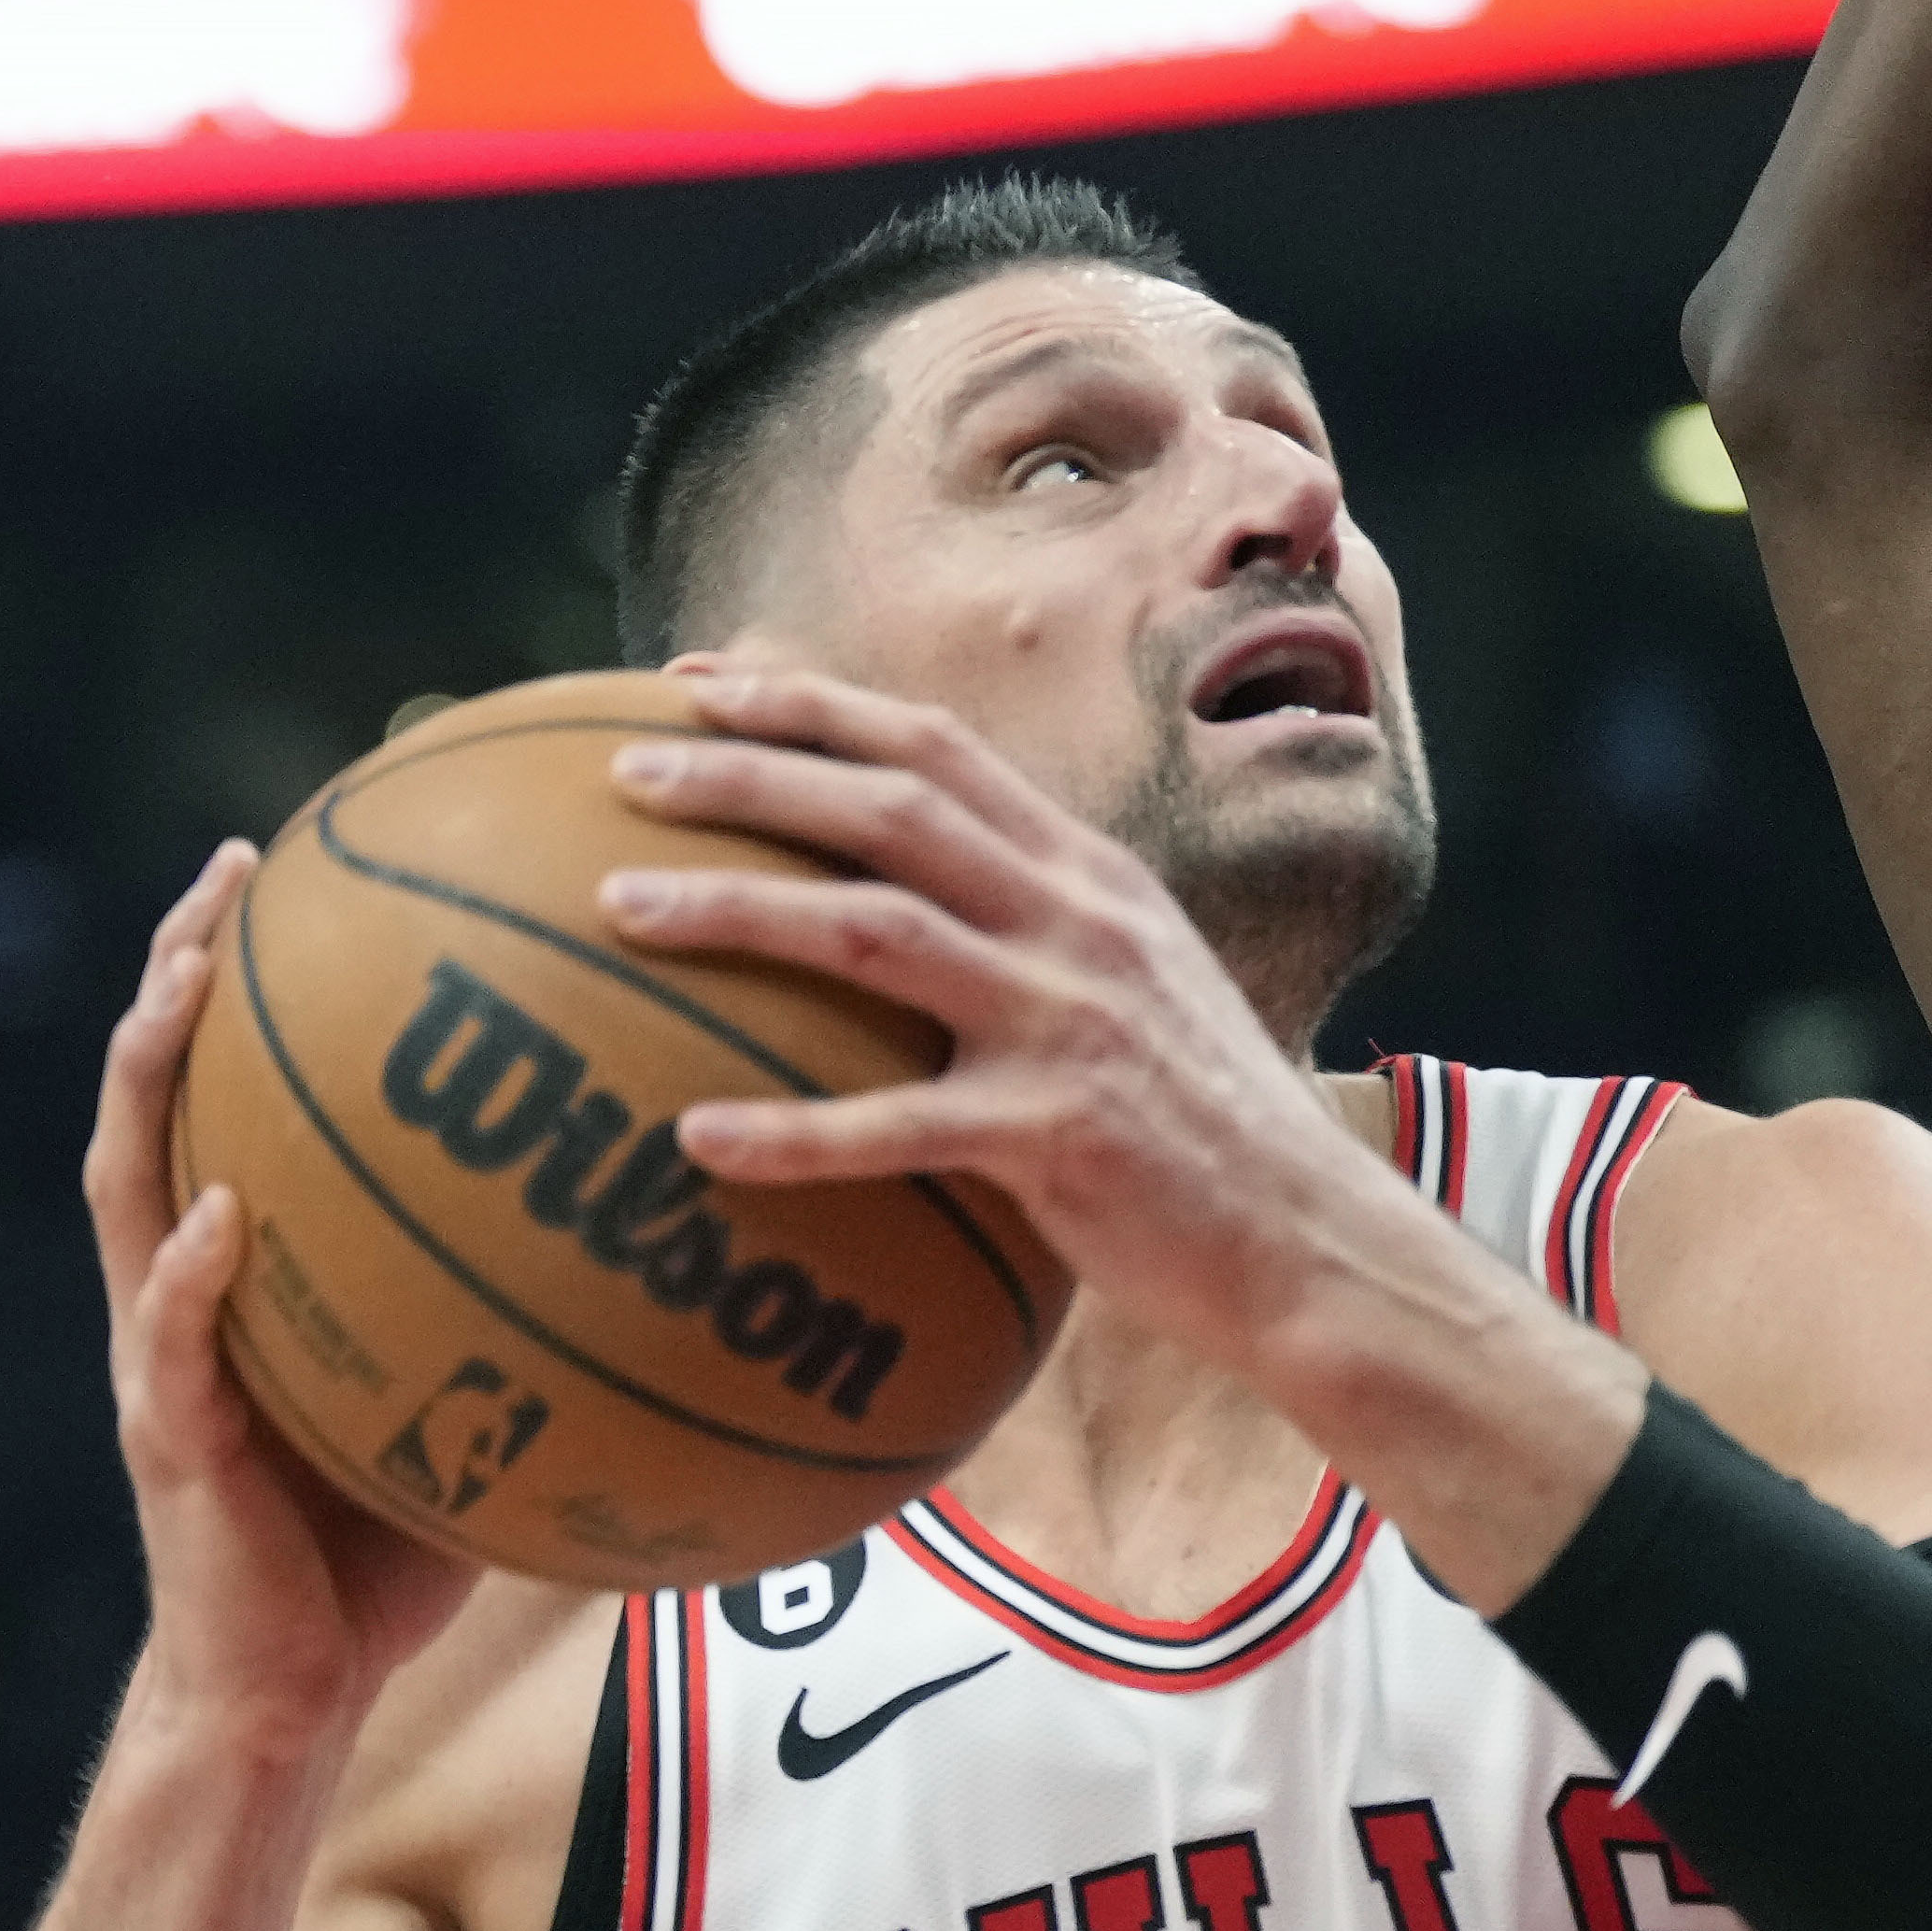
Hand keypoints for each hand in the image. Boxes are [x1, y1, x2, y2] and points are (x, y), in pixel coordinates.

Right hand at [88, 845, 476, 1743]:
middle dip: (181, 972)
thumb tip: (683, 1246)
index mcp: (244, 1272)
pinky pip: (174, 1343)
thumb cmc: (384, 1557)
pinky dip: (194, 1276)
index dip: (252, 981)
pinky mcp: (169, 1441)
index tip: (302, 867)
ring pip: (128, 1186)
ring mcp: (159, 1359)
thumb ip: (531, 1317)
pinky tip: (224, 1214)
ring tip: (180, 983)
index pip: (232, 1093)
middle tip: (232, 867)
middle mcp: (182, 1291)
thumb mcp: (474, 1408)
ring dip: (148, 1077)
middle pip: (155, 1095)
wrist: (288, 1695)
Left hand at [596, 661, 1408, 1386]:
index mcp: (1089, 877)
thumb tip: (901, 915)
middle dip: (749, 770)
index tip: (695, 683)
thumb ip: (1036, 936)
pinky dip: (791, 1134)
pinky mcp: (1058, 1136)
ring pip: (872, 927)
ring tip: (618, 907)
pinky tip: (696, 1142)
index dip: (811, 703)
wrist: (1313, 1246)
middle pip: (888, 805)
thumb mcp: (1136, 993)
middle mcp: (1077, 922)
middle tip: (624, 768)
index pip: (938, 746)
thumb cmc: (1202, 1137)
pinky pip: (895, 1126)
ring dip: (734, 907)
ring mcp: (1069, 1021)